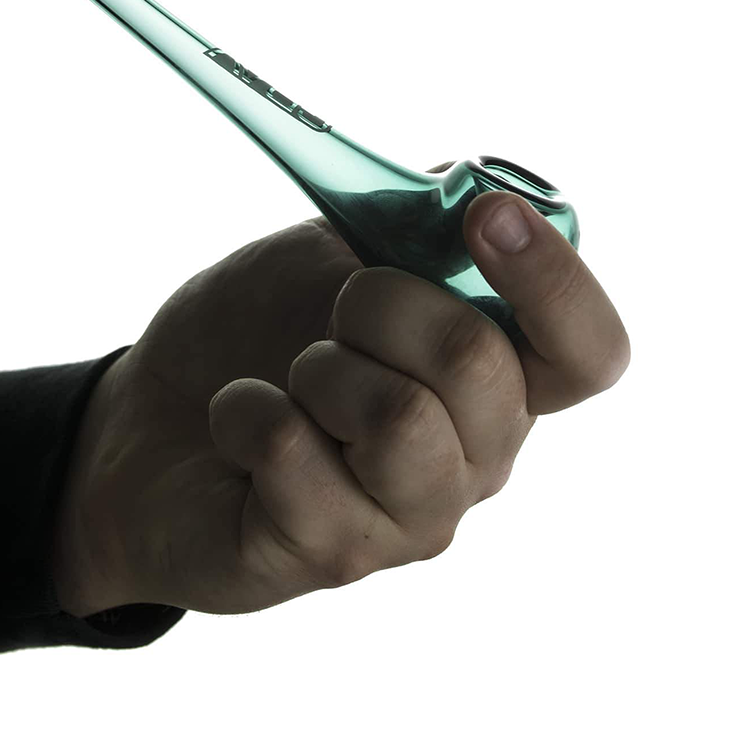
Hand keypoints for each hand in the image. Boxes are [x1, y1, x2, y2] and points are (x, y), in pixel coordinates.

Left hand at [51, 164, 630, 616]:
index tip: (487, 214)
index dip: (556, 280)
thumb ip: (407, 230)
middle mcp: (473, 458)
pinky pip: (296, 455)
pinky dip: (245, 408)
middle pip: (478, 364)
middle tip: (334, 310)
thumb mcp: (327, 255)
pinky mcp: (332, 556)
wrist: (153, 417)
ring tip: (289, 380)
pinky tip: (237, 422)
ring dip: (319, 368)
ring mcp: (408, 519)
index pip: (588, 351)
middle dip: (381, 302)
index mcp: (492, 379)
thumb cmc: (254, 334)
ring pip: (399, 418)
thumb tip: (477, 185)